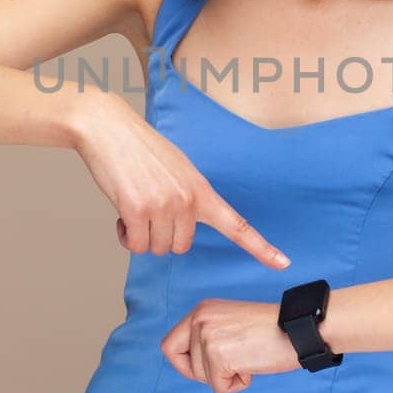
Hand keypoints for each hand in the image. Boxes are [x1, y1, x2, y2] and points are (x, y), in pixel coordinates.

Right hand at [70, 91, 290, 268]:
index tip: (283, 263)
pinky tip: (122, 212)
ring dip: (141, 235)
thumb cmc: (139, 148)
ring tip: (134, 204)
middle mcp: (188, 200)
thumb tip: (182, 226)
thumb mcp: (178, 169)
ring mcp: (164, 205)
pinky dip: (125, 236)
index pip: (237, 225)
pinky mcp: (138, 210)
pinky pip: (135, 244)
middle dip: (161, 236)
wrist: (109, 128)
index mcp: (202, 190)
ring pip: (156, 248)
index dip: (261, 247)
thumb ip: (188, 196)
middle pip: (180, 246)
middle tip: (148, 209)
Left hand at [160, 298, 300, 392]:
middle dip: (204, 373)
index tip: (207, 368)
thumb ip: (209, 336)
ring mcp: (207, 336)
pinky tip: (252, 366)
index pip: (170, 345)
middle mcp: (200, 319)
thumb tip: (190, 364)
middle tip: (230, 366)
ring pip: (201, 377)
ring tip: (249, 358)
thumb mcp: (230, 324)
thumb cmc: (272, 330)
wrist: (299, 328)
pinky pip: (218, 387)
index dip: (185, 363)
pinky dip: (237, 384)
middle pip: (181, 363)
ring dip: (226, 376)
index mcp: (202, 310)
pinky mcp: (219, 355)